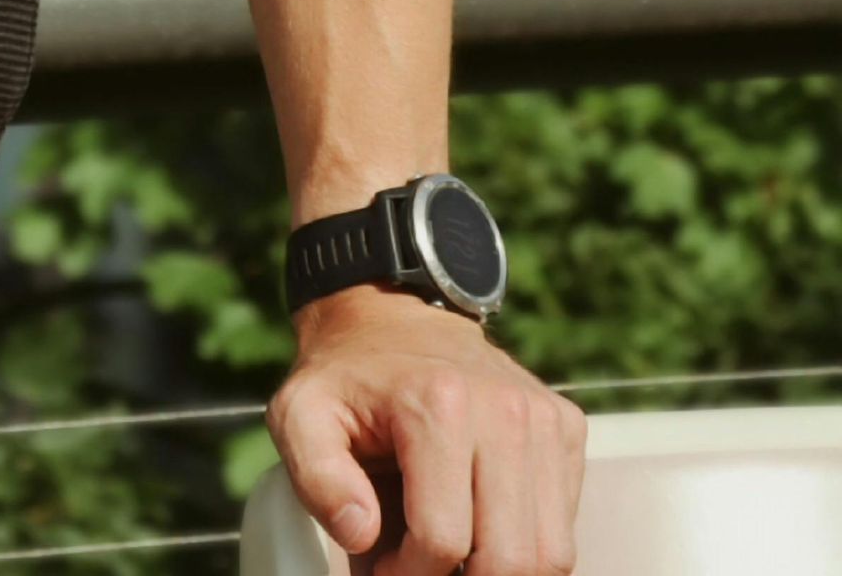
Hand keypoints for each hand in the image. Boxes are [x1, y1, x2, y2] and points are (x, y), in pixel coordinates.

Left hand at [267, 285, 585, 574]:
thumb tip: (360, 533)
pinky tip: (481, 526)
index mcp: (437, 404)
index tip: (379, 568)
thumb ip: (317, 478)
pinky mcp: (565, 427)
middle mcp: (504, 408)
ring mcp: (543, 416)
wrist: (390, 314)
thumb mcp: (299, 415)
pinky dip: (526, 547)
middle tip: (419, 571)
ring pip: (550, 554)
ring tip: (448, 556)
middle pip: (508, 559)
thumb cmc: (345, 377)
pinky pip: (563, 527)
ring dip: (497, 575)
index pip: (442, 541)